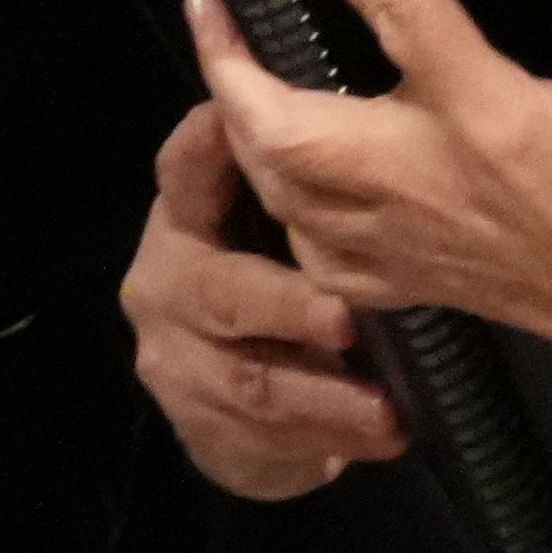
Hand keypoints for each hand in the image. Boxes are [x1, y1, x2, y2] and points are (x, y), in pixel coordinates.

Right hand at [120, 102, 405, 500]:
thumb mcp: (296, 220)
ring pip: (246, 385)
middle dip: (286, 310)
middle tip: (348, 321)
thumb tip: (375, 104)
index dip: (204, 149)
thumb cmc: (290, 267)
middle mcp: (164, 287)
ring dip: (320, 402)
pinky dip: (313, 448)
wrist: (247, 384)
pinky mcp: (194, 429)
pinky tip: (362, 447)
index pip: (185, 173)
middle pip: (220, 296)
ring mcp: (173, 365)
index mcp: (186, 219)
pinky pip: (251, 444)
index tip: (233, 119)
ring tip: (387, 415)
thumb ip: (307, 177)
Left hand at [188, 0, 551, 384]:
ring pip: (285, 198)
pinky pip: (319, 257)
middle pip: (286, 131)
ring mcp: (416, 241)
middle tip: (209, 11)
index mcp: (495, 113)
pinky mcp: (422, 286)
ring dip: (244, 138)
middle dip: (228, 71)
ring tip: (229, 87)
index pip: (395, 8)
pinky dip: (286, 215)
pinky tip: (290, 185)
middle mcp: (434, 178)